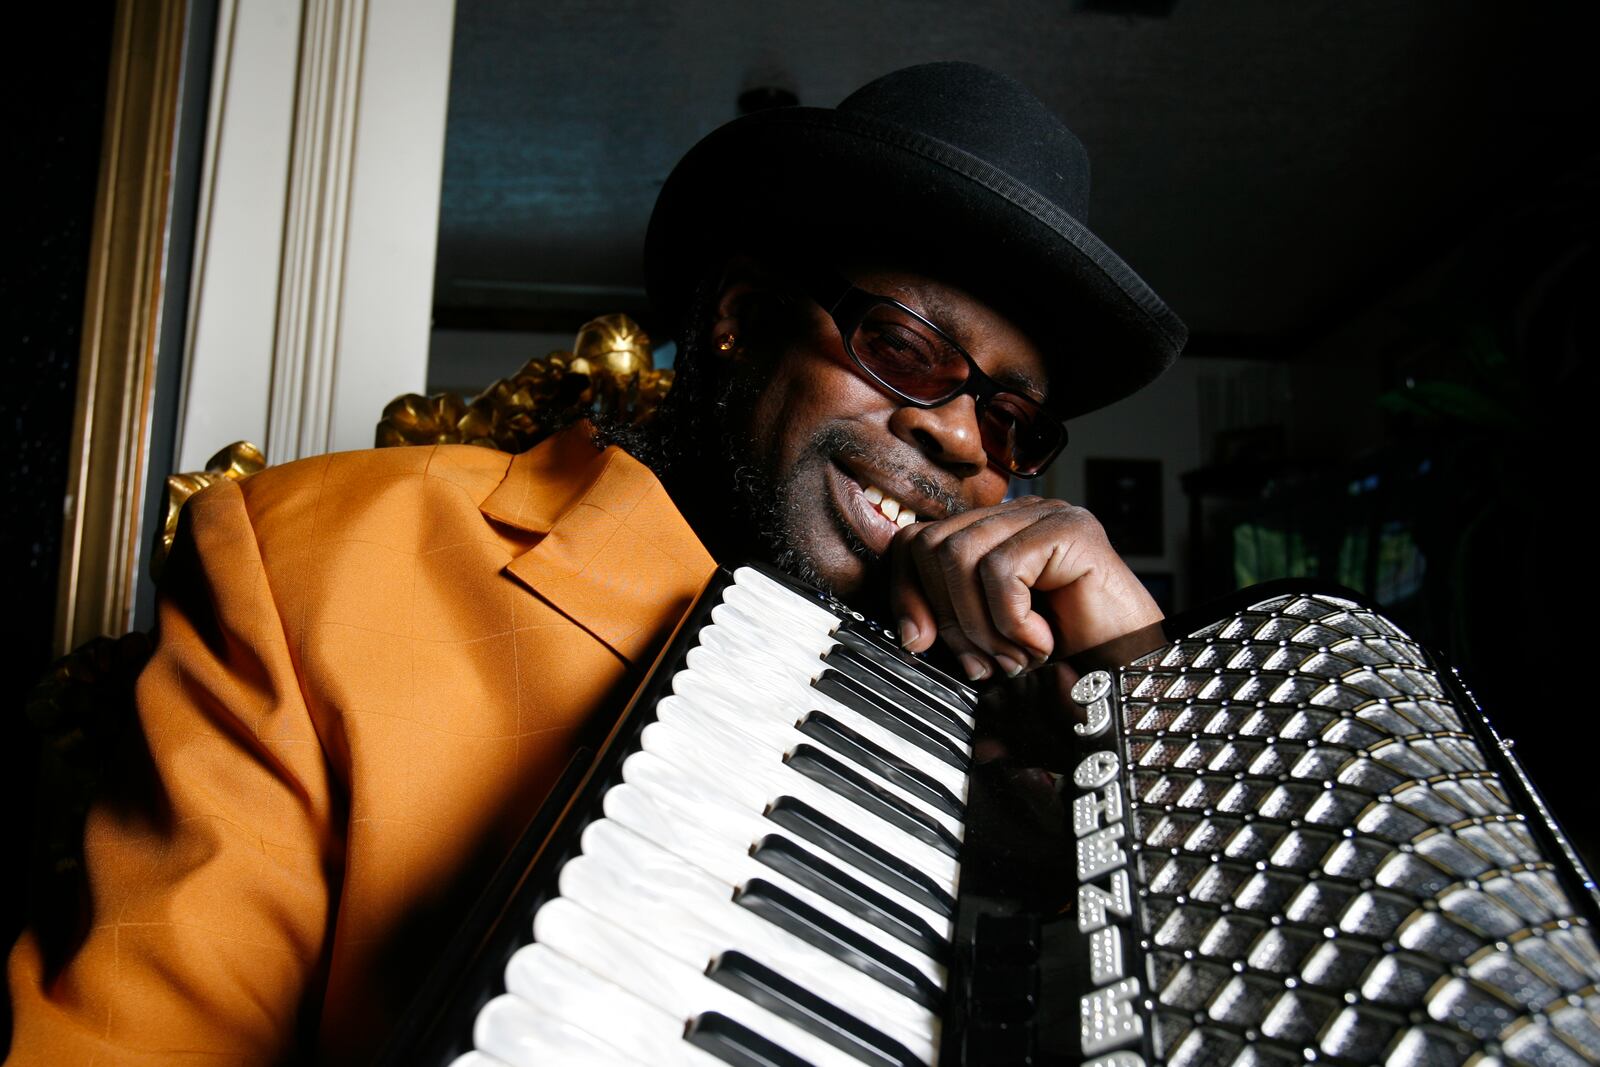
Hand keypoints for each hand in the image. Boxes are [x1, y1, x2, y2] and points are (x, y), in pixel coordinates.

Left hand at [888, 496, 1160, 679]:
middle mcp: (1018, 517)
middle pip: (930, 544)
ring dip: (981, 624)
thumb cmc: (1071, 670)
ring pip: (959, 555)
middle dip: (946, 617)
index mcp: (995, 536)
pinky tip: (1044, 641)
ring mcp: (1046, 517)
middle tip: (986, 662)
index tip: (918, 643)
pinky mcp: (1071, 530)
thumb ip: (949, 630)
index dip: (906, 592)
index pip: (916, 540)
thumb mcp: (991, 650)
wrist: (1130, 688)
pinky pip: (1001, 568)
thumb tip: (908, 635)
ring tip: (1017, 655)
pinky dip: (1012, 620)